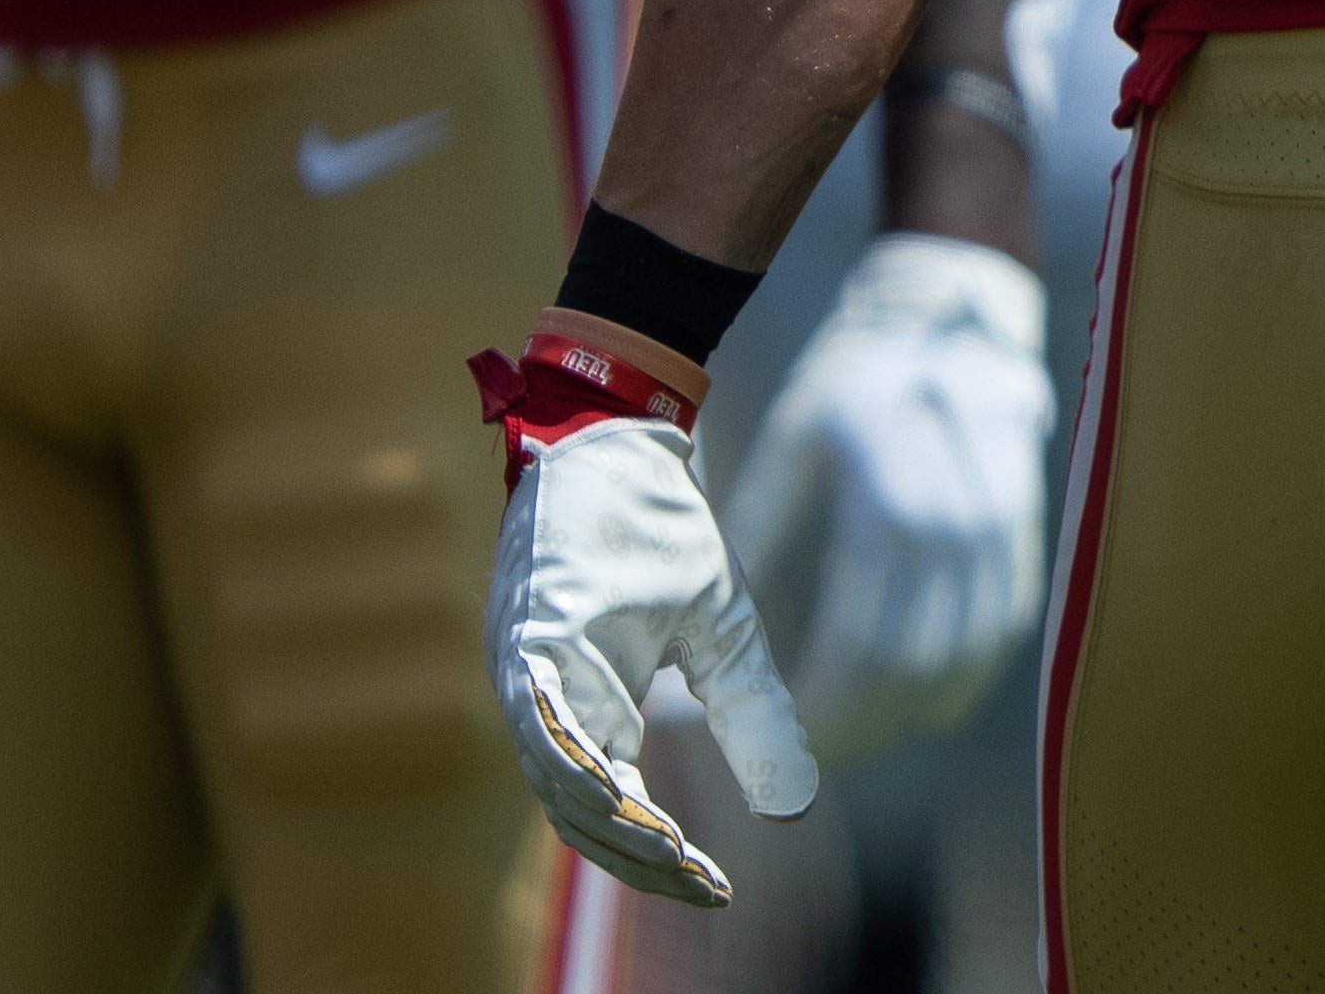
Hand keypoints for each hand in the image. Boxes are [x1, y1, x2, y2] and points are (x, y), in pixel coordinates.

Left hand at [485, 398, 816, 903]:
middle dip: (638, 857)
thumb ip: (750, 714)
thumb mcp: (723, 632)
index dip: (657, 857)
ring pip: (557, 777)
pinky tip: (621, 791)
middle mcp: (543, 698)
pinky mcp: (532, 627)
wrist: (621, 436)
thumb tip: (794, 805)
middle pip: (578, 812)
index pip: (611, 807)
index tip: (715, 888)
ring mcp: (529, 666)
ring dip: (614, 824)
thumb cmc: (660, 530)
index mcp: (584, 703)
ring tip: (670, 855)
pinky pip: (545, 715)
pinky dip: (580, 762)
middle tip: (695, 884)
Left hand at [731, 234, 1053, 764]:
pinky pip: (1005, 621)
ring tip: (868, 738)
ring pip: (966, 649)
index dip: (829, 702)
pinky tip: (934, 705)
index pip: (863, 636)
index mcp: (888, 500)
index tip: (794, 736)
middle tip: (821, 754)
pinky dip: (971, 672)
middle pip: (916, 656)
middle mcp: (954, 520)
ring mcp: (1000, 525)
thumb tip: (713, 618)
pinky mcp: (1023, 527)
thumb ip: (760, 530)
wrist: (950, 316)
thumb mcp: (793, 440)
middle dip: (868, 720)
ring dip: (916, 706)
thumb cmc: (854, 381)